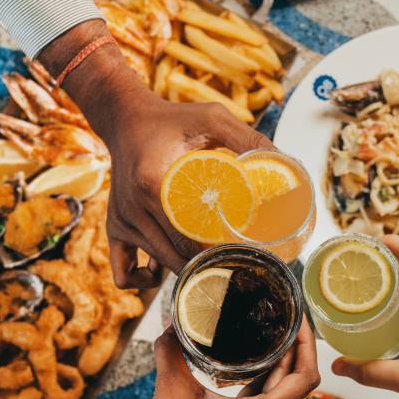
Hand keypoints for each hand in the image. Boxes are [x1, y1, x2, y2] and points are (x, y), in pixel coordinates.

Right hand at [99, 97, 271, 287]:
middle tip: (234, 266)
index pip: (188, 237)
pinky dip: (143, 280)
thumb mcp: (210, 118)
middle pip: (175, 257)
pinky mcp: (114, 228)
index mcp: (153, 183)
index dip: (217, 253)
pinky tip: (161, 272)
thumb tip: (284, 161)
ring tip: (210, 267)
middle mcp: (132, 207)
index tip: (242, 254)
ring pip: (158, 265)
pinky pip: (122, 272)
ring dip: (185, 272)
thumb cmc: (170, 120)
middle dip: (207, 267)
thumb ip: (246, 138)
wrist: (125, 120)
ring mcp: (122, 221)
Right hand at [123, 319, 319, 398]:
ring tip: (273, 332)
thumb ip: (173, 350)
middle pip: (296, 383)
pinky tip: (255, 361)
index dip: (307, 344)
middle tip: (286, 316)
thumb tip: (171, 321)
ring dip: (280, 365)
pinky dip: (265, 381)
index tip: (299, 318)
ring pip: (281, 394)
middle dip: (294, 349)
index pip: (305, 376)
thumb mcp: (172, 389)